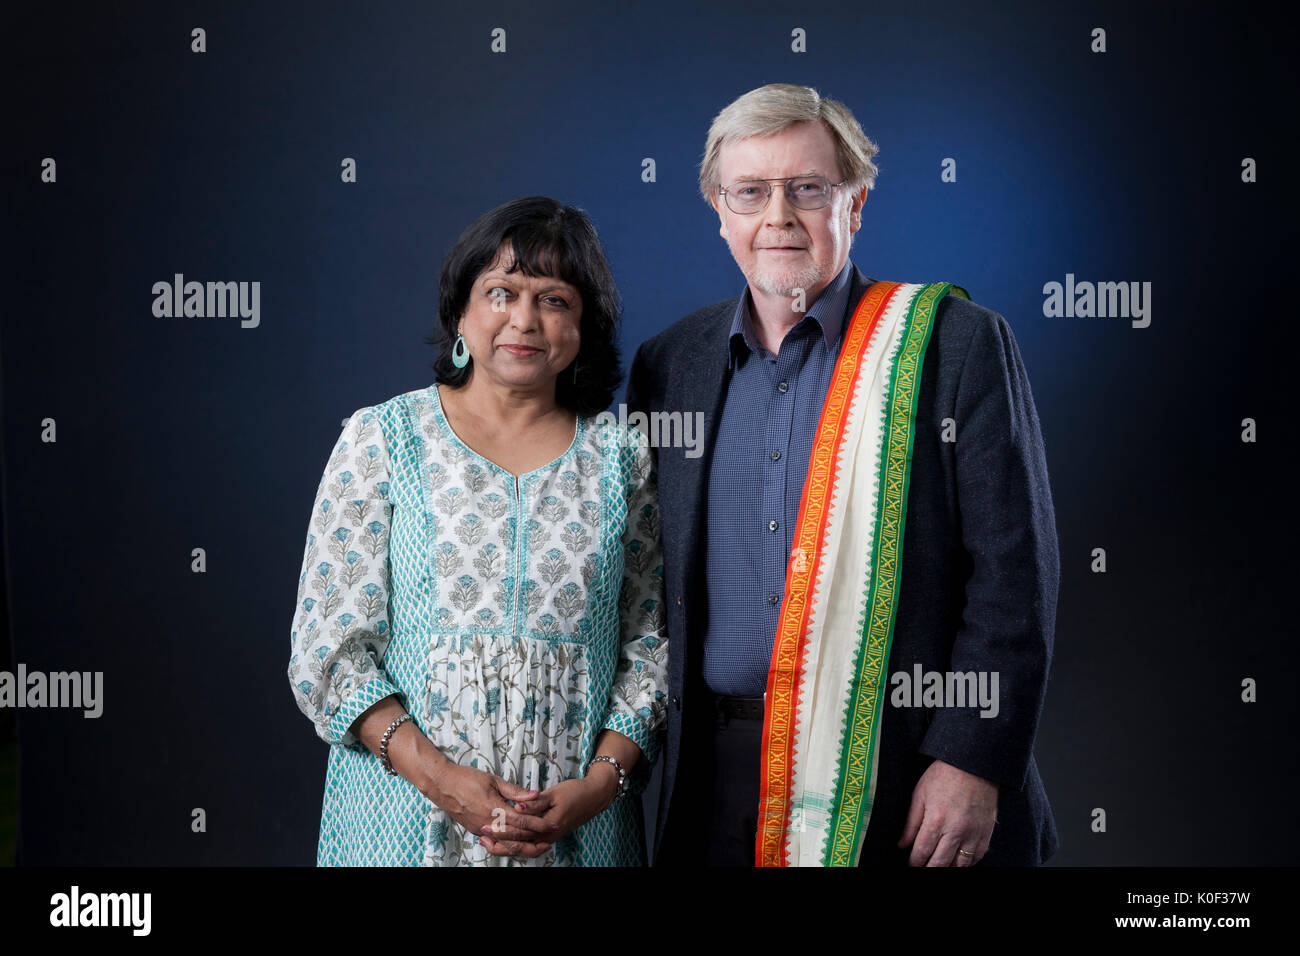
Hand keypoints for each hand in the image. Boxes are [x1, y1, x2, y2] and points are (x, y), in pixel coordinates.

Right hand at [424, 762, 554, 848]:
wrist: (441, 785)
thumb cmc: (467, 778)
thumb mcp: (493, 780)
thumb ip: (515, 791)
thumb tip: (535, 795)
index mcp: (494, 808)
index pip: (522, 820)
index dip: (539, 824)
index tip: (552, 824)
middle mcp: (487, 823)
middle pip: (516, 837)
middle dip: (535, 839)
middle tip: (550, 839)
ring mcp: (480, 829)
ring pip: (506, 844)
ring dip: (523, 846)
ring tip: (538, 846)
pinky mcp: (475, 831)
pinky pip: (495, 842)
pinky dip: (508, 845)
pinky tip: (518, 844)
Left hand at [480, 765, 618, 857]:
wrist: (594, 797)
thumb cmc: (575, 793)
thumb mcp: (555, 794)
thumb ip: (535, 802)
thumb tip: (517, 806)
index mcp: (547, 826)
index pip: (520, 833)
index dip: (501, 830)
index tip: (486, 824)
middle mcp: (547, 836)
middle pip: (519, 846)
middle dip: (498, 842)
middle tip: (482, 834)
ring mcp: (547, 837)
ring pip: (523, 848)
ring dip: (505, 845)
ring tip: (488, 839)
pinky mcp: (547, 834)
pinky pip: (529, 843)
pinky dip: (515, 842)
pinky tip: (505, 836)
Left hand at [898, 759, 997, 865]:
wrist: (973, 765)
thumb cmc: (944, 776)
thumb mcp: (920, 794)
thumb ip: (911, 822)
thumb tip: (902, 844)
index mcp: (937, 819)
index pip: (922, 851)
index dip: (914, 862)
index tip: (911, 865)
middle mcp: (956, 829)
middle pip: (940, 862)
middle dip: (928, 869)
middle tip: (922, 868)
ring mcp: (973, 833)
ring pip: (960, 865)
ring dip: (947, 868)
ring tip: (938, 866)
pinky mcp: (986, 833)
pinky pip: (977, 858)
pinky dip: (966, 864)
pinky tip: (957, 862)